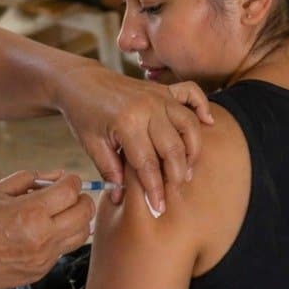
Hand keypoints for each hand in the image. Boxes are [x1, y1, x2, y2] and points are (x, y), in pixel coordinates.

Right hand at [0, 171, 94, 288]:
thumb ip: (30, 178)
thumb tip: (57, 175)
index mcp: (30, 213)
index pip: (72, 190)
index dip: (71, 180)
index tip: (64, 179)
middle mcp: (43, 237)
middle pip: (85, 212)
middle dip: (81, 198)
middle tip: (67, 194)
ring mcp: (44, 257)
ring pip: (82, 234)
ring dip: (77, 218)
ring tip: (59, 212)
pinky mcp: (42, 271)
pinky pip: (64, 249)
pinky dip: (62, 236)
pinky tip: (43, 230)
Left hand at [56, 63, 211, 215]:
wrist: (81, 81)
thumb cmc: (84, 114)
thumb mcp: (92, 145)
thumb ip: (110, 172)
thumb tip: (121, 198)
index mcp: (127, 122)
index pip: (148, 164)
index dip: (155, 189)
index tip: (159, 208)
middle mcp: (148, 107)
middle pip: (174, 148)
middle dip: (176, 175)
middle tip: (174, 192)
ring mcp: (158, 95)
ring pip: (189, 124)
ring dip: (192, 149)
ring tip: (186, 169)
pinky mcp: (163, 89)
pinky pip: (191, 93)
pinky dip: (202, 106)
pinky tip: (208, 122)